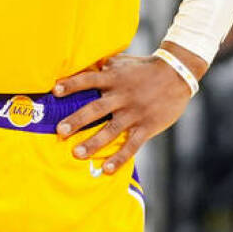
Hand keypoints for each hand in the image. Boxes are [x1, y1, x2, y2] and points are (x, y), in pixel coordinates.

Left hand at [52, 48, 202, 174]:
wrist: (177, 73)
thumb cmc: (145, 67)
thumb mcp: (122, 62)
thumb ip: (103, 66)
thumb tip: (80, 65)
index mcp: (114, 78)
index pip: (88, 80)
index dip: (72, 84)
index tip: (55, 90)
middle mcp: (122, 96)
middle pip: (96, 109)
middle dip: (77, 120)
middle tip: (60, 131)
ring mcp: (134, 113)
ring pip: (111, 130)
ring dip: (93, 143)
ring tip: (77, 154)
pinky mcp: (147, 126)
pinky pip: (131, 145)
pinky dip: (119, 158)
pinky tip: (106, 169)